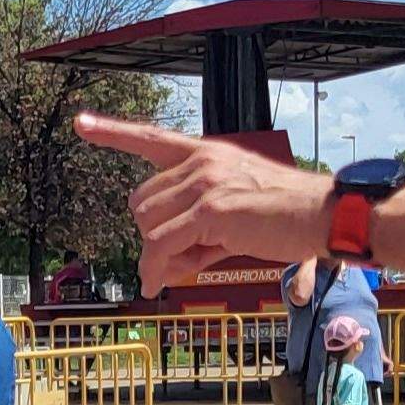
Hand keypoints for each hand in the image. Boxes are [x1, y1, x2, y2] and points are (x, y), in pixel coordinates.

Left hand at [73, 114, 337, 290]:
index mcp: (207, 155)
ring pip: (148, 224)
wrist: (323, 215)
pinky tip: (160, 281)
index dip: (114, 133)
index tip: (81, 123)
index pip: (151, 138)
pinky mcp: (211, 209)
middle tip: (181, 258)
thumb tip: (157, 271)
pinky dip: (157, 268)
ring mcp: (205, 182)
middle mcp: (202, 161)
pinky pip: (162, 244)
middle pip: (142, 201)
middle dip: (152, 234)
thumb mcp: (233, 218)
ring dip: (157, 254)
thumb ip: (194, 237)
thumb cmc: (285, 218)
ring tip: (190, 266)